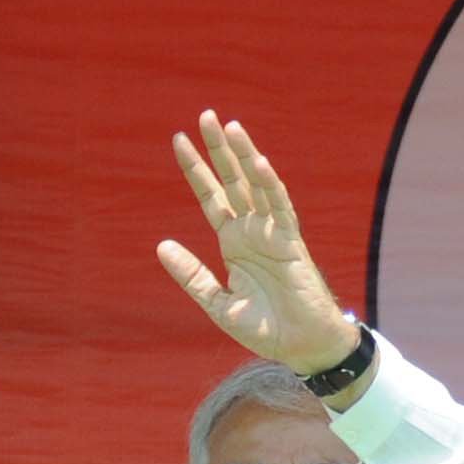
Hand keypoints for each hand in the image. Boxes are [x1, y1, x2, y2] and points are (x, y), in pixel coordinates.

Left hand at [159, 113, 362, 375]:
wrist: (302, 347)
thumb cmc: (266, 328)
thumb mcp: (218, 303)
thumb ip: (192, 275)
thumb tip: (161, 245)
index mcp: (233, 242)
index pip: (210, 197)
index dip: (195, 169)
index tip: (178, 139)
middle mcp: (252, 231)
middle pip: (232, 180)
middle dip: (219, 149)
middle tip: (205, 115)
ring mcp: (272, 234)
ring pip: (257, 186)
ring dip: (244, 156)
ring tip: (230, 126)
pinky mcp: (292, 244)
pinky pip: (281, 209)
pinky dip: (271, 186)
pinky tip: (258, 163)